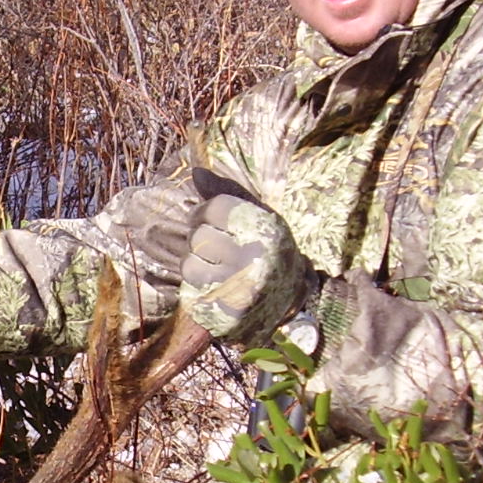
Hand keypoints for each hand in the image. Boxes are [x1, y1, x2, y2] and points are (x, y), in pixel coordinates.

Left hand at [178, 193, 306, 344]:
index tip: (205, 218)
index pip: (215, 208)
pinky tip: (214, 282)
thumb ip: (228, 194)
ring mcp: (240, 287)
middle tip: (211, 244)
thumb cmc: (270, 249)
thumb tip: (196, 173)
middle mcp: (253, 258)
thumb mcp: (259, 217)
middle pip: (199, 236)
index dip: (203, 211)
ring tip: (212, 264)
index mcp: (264, 230)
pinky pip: (193, 289)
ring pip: (189, 264)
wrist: (292, 300)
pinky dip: (197, 283)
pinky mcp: (227, 310)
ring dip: (194, 262)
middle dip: (199, 237)